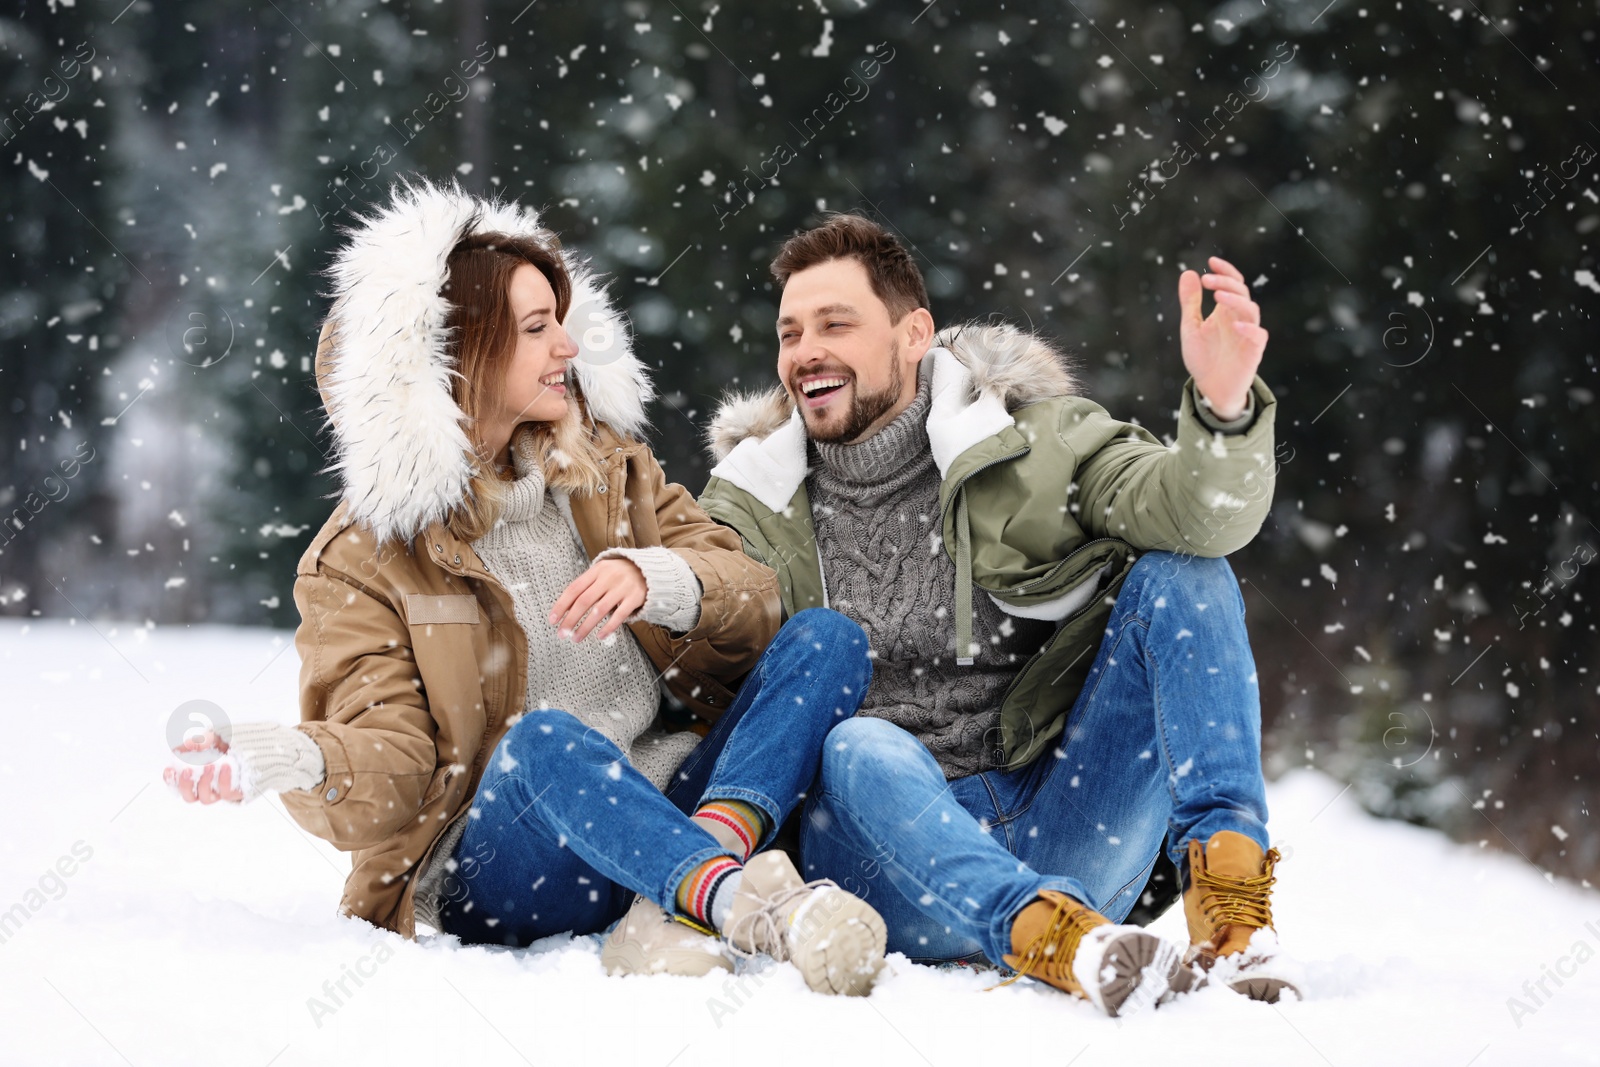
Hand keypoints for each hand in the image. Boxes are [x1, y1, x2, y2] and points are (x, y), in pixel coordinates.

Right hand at [163, 730, 243, 803]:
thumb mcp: (211, 738)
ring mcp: (219, 792)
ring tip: (210, 765)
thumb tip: (177, 750)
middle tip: (187, 770)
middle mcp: (205, 786)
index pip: (177, 783)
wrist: (254, 746)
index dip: (170, 779)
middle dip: (185, 785)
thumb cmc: (228, 744)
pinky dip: (224, 780)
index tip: (169, 769)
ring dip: (205, 782)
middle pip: (189, 796)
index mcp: (195, 775)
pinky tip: (226, 766)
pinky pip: (226, 793)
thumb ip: (196, 742)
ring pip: (205, 799)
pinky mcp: (235, 792)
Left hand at [549, 558, 647, 642]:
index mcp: (596, 570)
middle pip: (584, 601)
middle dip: (570, 619)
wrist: (648, 570)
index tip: (553, 620)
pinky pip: (619, 616)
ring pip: (599, 610)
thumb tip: (565, 609)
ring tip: (576, 638)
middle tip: (562, 634)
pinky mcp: (634, 598)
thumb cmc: (619, 575)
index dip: (561, 605)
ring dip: (585, 626)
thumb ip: (586, 586)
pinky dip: (608, 627)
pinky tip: (600, 636)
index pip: (574, 589)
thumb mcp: (602, 573)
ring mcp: (622, 588)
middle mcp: (608, 578)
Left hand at [1178, 255, 1267, 420]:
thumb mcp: (1191, 327)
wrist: (1211, 389)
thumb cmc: (1203, 357)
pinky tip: (1234, 325)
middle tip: (1208, 280)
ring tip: (1217, 296)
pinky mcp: (1253, 352)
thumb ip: (1190, 302)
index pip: (1232, 284)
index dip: (1225, 271)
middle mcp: (1238, 319)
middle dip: (1226, 283)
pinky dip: (1249, 329)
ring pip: (1251, 310)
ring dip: (1236, 300)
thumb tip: (1188, 272)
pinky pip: (1258, 336)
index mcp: (1225, 311)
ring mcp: (1247, 334)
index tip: (1211, 262)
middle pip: (1241, 292)